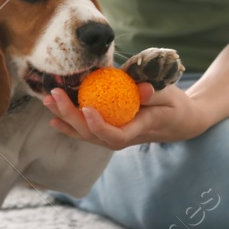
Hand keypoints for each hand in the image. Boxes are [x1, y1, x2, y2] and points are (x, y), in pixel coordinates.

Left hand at [42, 80, 208, 147]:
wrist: (180, 121)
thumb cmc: (175, 105)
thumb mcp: (170, 97)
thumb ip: (155, 93)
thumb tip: (143, 89)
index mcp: (139, 129)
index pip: (115, 135)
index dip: (98, 125)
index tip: (86, 108)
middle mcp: (123, 138)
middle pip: (93, 134)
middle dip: (71, 116)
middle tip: (56, 96)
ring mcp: (115, 137)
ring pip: (86, 134)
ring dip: (65, 118)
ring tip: (48, 102)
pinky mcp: (110, 131)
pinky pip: (87, 131)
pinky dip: (70, 124)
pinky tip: (54, 117)